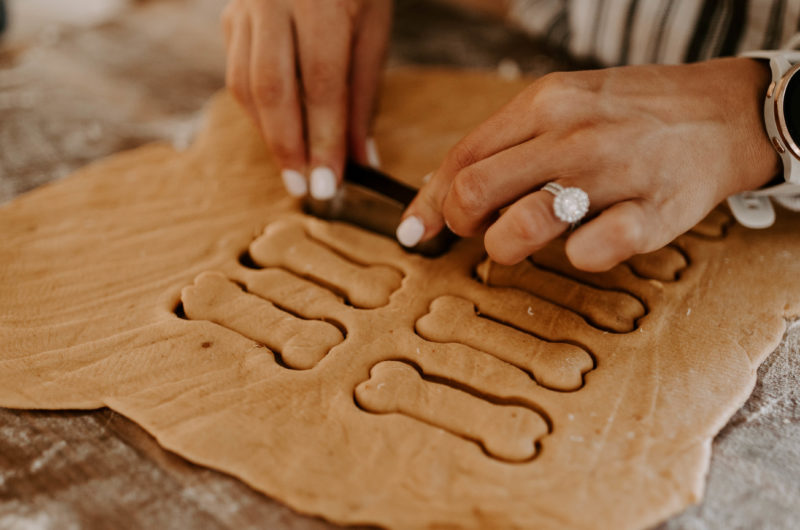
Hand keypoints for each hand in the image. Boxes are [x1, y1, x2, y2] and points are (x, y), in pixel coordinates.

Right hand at [222, 0, 391, 198]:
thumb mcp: (372, 31)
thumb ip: (362, 96)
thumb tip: (362, 159)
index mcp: (322, 3)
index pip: (321, 85)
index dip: (324, 139)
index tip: (329, 184)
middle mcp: (275, 1)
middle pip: (273, 90)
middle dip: (289, 147)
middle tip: (303, 189)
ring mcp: (246, 8)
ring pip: (246, 86)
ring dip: (269, 135)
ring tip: (292, 169)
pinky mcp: (230, 18)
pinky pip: (237, 75)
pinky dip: (257, 113)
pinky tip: (277, 135)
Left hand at [396, 58, 779, 270]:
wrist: (724, 112)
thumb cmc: (632, 115)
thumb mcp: (565, 106)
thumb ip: (507, 145)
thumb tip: (442, 195)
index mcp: (545, 105)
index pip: (461, 157)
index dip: (430, 202)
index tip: (415, 232)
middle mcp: (573, 135)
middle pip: (475, 191)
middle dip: (462, 225)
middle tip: (478, 232)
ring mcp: (613, 174)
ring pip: (522, 224)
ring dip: (505, 247)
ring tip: (522, 242)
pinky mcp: (653, 213)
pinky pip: (590, 251)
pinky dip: (576, 257)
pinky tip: (584, 245)